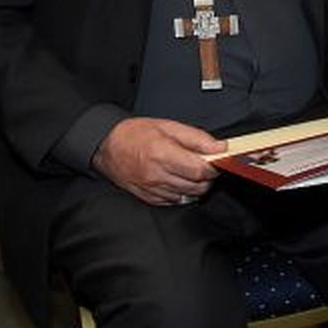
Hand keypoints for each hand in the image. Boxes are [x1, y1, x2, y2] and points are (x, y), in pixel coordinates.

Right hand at [91, 117, 223, 205]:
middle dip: (207, 177)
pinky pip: (175, 201)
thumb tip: (220, 147)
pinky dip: (182, 192)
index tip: (217, 160)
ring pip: (189, 195)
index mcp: (163, 153)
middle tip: (205, 165)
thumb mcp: (168, 126)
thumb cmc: (135, 133)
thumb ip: (197, 138)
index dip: (214, 166)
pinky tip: (179, 180)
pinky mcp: (149, 198)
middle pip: (197, 186)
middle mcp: (157, 174)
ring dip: (196, 185)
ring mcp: (152, 189)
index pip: (200, 170)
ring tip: (191, 171)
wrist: (107, 146)